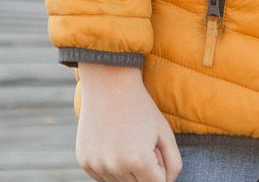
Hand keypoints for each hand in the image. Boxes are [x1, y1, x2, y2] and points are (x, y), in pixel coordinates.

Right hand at [77, 62, 179, 181]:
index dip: (159, 167)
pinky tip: (111, 144)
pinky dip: (109, 167)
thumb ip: (174, 164)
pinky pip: (102, 177)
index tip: (155, 148)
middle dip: (143, 170)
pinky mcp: (84, 161)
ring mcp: (97, 164)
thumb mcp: (165, 133)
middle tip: (139, 142)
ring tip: (125, 141)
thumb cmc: (140, 108)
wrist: (108, 84)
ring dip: (126, 169)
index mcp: (139, 161)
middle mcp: (116, 166)